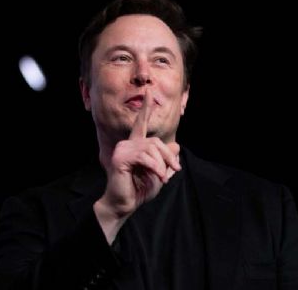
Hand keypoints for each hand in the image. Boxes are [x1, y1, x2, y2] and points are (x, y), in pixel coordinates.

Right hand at [97, 88, 181, 218]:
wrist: (124, 205)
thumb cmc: (139, 190)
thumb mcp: (160, 174)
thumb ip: (167, 160)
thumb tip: (177, 145)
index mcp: (135, 146)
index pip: (141, 123)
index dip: (146, 108)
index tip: (149, 92)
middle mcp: (127, 144)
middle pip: (155, 141)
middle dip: (168, 156)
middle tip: (175, 170)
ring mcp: (122, 149)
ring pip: (151, 148)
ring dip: (162, 164)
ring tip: (163, 177)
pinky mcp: (120, 158)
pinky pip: (145, 157)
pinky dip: (155, 167)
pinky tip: (158, 177)